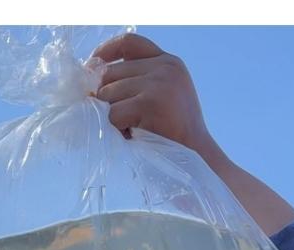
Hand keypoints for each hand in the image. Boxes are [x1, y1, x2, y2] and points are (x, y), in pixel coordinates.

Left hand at [93, 34, 214, 157]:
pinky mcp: (150, 103)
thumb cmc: (177, 137)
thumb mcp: (164, 97)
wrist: (201, 162)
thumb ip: (138, 80)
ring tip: (133, 131)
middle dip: (108, 99)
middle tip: (123, 121)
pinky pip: (114, 114)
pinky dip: (118, 130)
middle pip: (111, 72)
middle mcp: (164, 67)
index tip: (93, 66)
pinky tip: (133, 137)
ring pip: (108, 94)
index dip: (106, 51)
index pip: (129, 43)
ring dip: (114, 117)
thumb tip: (92, 78)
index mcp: (170, 63)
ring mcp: (158, 83)